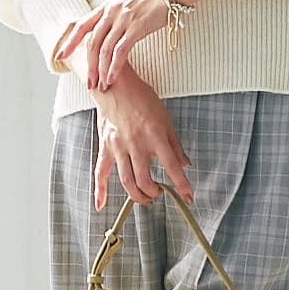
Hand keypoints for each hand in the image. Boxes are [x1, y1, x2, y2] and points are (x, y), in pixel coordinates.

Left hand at [54, 0, 176, 91]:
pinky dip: (114, 66)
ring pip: (104, 49)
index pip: (82, 25)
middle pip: (92, 42)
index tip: (60, 55)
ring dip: (101, 70)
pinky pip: (120, 51)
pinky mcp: (137, 27)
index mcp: (106, 6)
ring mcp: (123, 19)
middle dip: (88, 65)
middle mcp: (111, 11)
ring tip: (101, 85)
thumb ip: (115, 15)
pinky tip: (112, 77)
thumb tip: (107, 30)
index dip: (70, 41)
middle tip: (88, 82)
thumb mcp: (127, 2)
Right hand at [88, 63, 193, 210]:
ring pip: (127, 181)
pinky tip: (101, 204)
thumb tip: (185, 164)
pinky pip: (100, 172)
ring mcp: (118, 147)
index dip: (182, 185)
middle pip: (145, 181)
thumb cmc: (142, 99)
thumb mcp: (165, 119)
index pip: (172, 167)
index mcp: (155, 136)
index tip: (188, 197)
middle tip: (159, 193)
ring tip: (145, 197)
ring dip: (137, 195)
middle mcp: (136, 144)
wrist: (115, 85)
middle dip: (154, 193)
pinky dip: (99, 190)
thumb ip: (175, 144)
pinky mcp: (105, 147)